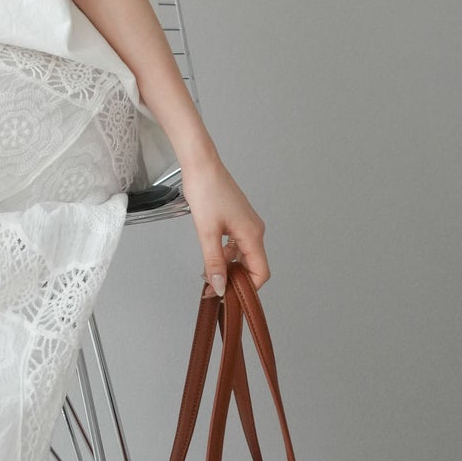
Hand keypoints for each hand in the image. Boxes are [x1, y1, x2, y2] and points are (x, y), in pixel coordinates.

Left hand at [177, 149, 268, 297]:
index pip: (260, 273)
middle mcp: (254, 230)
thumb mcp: (207, 232)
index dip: (246, 288)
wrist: (201, 165)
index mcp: (253, 234)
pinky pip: (237, 244)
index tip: (227, 295)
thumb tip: (220, 286)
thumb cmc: (206, 191)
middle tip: (214, 289)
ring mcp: (247, 224)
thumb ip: (213, 262)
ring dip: (229, 268)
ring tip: (208, 275)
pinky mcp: (237, 219)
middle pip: (252, 266)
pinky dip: (226, 255)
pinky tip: (210, 257)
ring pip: (243, 255)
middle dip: (235, 280)